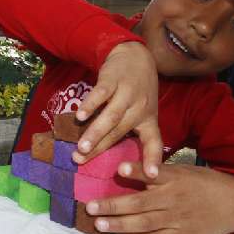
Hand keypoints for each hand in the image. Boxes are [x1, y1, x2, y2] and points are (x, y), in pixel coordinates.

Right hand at [73, 42, 162, 178]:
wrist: (136, 56)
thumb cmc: (138, 91)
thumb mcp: (143, 111)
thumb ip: (130, 131)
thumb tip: (113, 157)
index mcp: (148, 119)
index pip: (153, 141)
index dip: (153, 159)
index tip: (152, 177)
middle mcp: (140, 107)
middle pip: (119, 131)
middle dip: (101, 149)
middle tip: (82, 162)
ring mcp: (127, 93)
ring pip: (110, 116)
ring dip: (94, 133)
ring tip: (81, 148)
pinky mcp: (113, 79)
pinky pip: (101, 94)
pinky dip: (90, 105)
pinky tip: (79, 116)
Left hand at [85, 161, 233, 233]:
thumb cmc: (202, 183)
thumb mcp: (182, 171)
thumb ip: (157, 173)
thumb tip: (125, 170)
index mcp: (174, 178)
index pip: (153, 173)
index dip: (137, 172)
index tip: (120, 169)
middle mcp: (173, 198)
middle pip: (140, 202)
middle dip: (113, 205)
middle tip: (90, 206)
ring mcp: (177, 218)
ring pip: (144, 223)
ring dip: (120, 224)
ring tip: (99, 224)